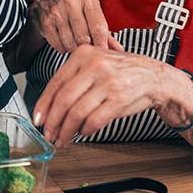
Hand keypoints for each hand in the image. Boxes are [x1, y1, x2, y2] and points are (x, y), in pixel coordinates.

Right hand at [29, 0, 111, 52]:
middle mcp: (71, 1)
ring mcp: (57, 10)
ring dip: (73, 48)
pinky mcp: (46, 21)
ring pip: (70, 43)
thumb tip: (118, 50)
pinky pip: (58, 44)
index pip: (98, 28)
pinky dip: (62, 48)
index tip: (103, 53)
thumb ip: (105, 33)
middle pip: (84, 38)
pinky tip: (63, 40)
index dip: (102, 45)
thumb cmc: (74, 9)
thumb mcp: (91, 15)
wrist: (47, 1)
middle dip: (86, 47)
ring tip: (74, 42)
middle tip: (86, 47)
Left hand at [33, 42, 169, 143]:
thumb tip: (50, 106)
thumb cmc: (122, 72)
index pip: (56, 82)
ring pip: (77, 112)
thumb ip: (74, 79)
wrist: (154, 77)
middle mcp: (95, 65)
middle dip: (53, 121)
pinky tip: (83, 133)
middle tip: (49, 134)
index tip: (38, 118)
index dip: (44, 104)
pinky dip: (85, 130)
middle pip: (64, 99)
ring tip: (63, 139)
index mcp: (83, 54)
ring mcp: (108, 82)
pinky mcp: (120, 99)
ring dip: (67, 130)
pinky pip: (94, 120)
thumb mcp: (95, 64)